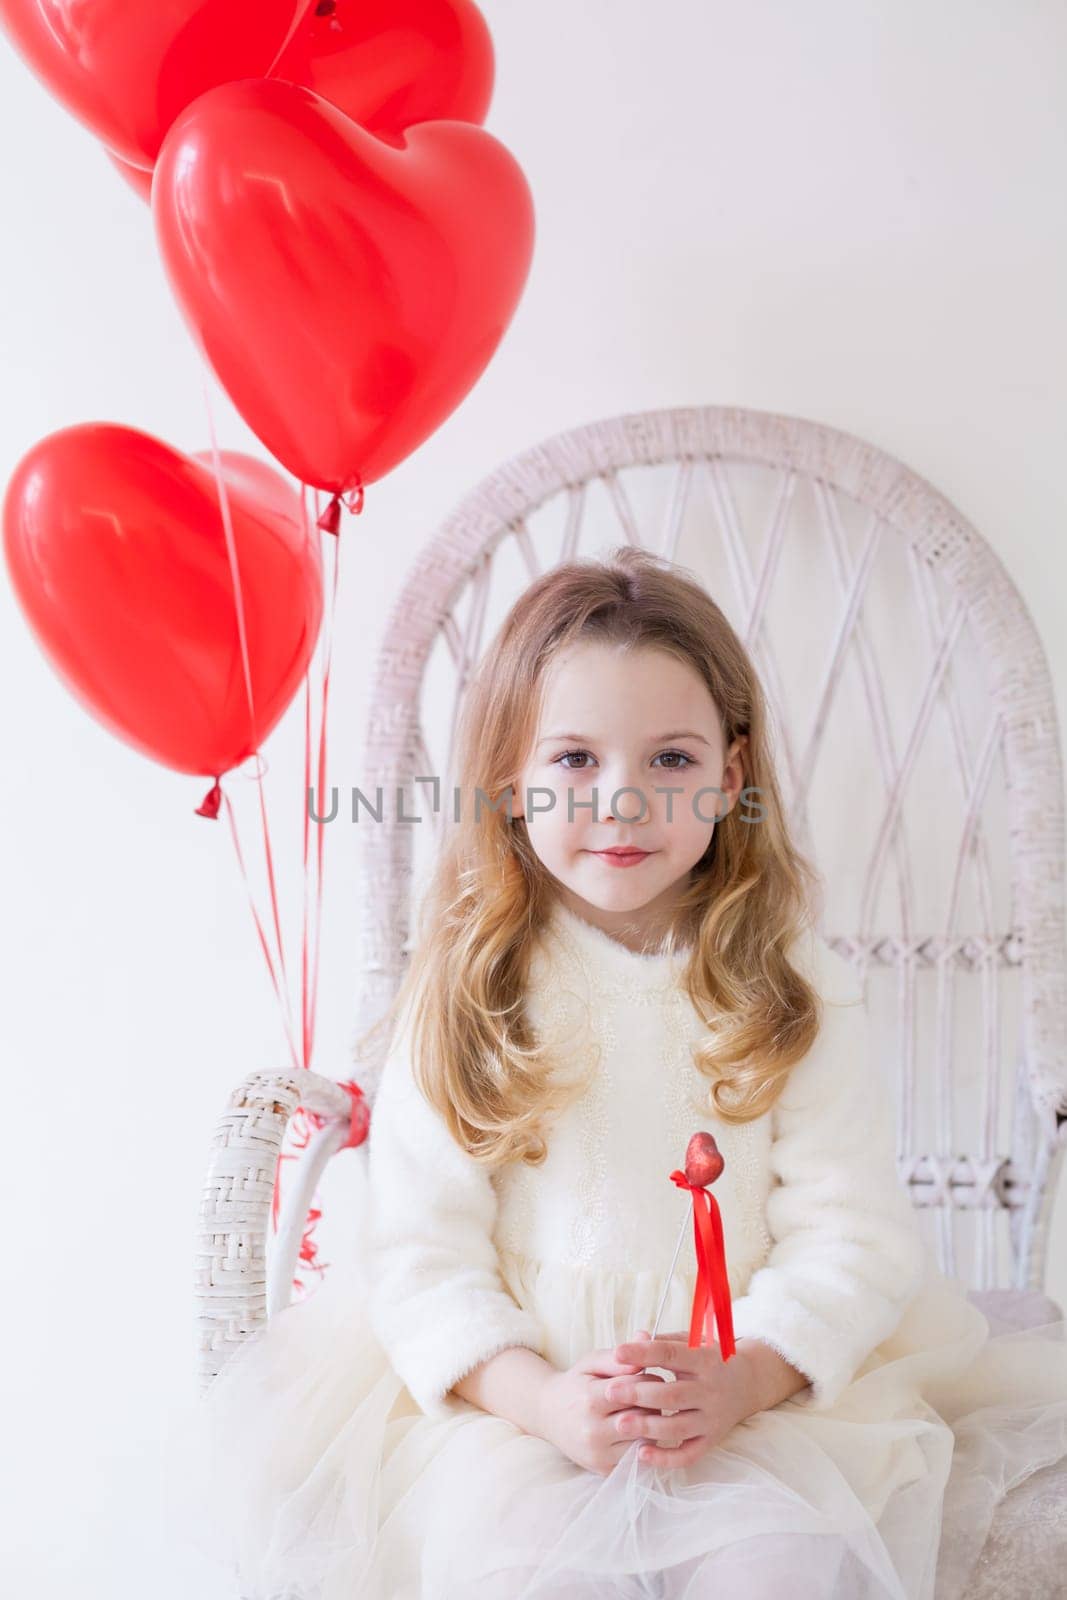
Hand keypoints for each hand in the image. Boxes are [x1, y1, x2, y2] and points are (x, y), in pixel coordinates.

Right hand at [535, 1329, 670, 1476]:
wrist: (548, 1415)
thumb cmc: (575, 1384)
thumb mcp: (591, 1362)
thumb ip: (619, 1355)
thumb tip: (646, 1340)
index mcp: (590, 1399)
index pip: (634, 1389)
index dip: (649, 1379)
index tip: (652, 1374)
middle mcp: (593, 1430)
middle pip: (642, 1416)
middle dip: (654, 1403)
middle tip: (657, 1394)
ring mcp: (598, 1454)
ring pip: (644, 1441)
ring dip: (652, 1426)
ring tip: (647, 1412)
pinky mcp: (603, 1470)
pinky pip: (637, 1460)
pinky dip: (644, 1445)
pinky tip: (640, 1431)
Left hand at [611, 1329, 758, 1470]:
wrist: (748, 1382)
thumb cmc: (710, 1358)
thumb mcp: (693, 1342)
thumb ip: (663, 1342)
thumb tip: (635, 1338)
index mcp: (705, 1360)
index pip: (671, 1355)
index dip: (644, 1353)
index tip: (617, 1353)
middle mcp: (711, 1390)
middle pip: (672, 1395)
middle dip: (639, 1394)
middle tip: (611, 1392)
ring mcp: (712, 1418)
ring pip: (678, 1427)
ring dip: (648, 1427)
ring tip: (620, 1423)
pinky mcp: (711, 1440)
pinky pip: (688, 1454)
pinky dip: (666, 1458)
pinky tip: (642, 1453)